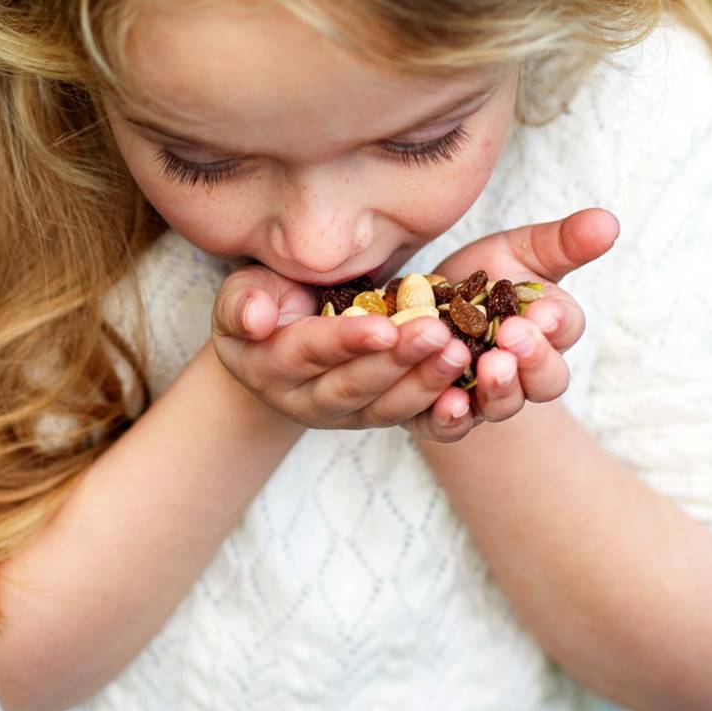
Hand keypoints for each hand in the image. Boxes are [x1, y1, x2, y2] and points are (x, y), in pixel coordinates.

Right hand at [211, 265, 482, 442]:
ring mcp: (343, 414)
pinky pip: (409, 416)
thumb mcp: (241, 293)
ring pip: (386, 407)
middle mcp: (305, 400)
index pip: (309, 353)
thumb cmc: (261, 300)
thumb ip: (242, 302)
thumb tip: (253, 319)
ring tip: (461, 352)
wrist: (278, 331)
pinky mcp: (374, 415)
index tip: (386, 327)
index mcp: (269, 367)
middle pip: (354, 386)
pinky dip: (440, 403)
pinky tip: (470, 381)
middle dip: (398, 362)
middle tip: (439, 335)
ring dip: (426, 382)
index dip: (346, 342)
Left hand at [421, 208, 619, 434]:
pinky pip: (450, 427)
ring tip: (487, 366)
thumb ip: (562, 242)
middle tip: (513, 337)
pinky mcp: (440, 416)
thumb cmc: (478, 280)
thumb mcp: (517, 251)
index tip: (542, 311)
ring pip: (502, 405)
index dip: (555, 323)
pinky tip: (445, 402)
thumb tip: (608, 221)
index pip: (564, 330)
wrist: (419, 309)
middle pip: (545, 380)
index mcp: (546, 332)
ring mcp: (484, 398)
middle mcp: (523, 373)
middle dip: (533, 360)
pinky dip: (451, 418)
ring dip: (498, 388)